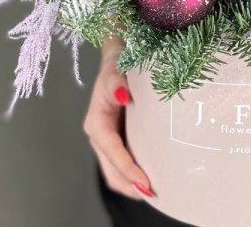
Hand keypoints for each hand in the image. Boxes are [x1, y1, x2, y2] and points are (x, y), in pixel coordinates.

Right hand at [83, 36, 153, 199]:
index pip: (111, 150)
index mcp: (96, 121)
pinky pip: (121, 164)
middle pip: (111, 169)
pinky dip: (133, 175)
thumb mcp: (115, 70)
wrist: (118, 58)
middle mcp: (99, 135)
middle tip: (153, 193)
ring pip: (114, 172)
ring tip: (154, 192)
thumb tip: (123, 96)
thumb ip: (117, 82)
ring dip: (131, 184)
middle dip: (129, 184)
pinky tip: (149, 178)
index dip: (127, 168)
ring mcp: (107, 140)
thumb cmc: (117, 64)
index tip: (144, 181)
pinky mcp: (117, 139)